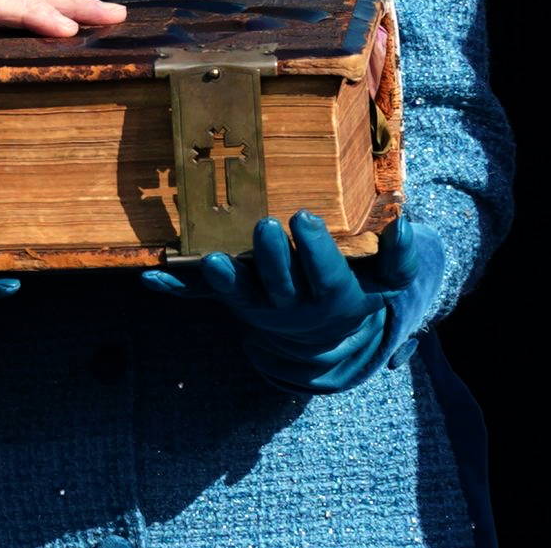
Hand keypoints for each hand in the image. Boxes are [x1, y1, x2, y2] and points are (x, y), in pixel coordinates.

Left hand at [141, 212, 443, 391]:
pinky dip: (176, 288)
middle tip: (265, 224)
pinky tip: (150, 281)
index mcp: (332, 299)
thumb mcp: (386, 279)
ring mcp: (257, 304)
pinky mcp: (231, 297)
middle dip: (272, 257)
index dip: (315, 253)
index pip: (325, 278)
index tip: (305, 217)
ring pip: (239, 294)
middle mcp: (291, 306)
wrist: (323, 333)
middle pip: (279, 285)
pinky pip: (199, 295)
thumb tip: (401, 220)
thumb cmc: (356, 288)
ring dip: (223, 279)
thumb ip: (399, 255)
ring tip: (212, 261)